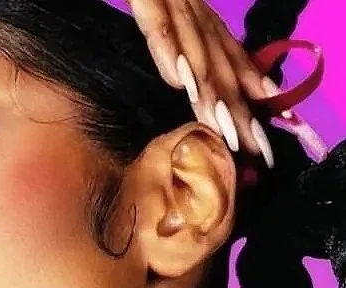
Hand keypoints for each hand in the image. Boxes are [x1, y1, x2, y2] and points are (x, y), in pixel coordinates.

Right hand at [127, 0, 276, 167]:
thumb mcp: (161, 9)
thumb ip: (172, 35)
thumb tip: (179, 79)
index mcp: (194, 12)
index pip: (225, 55)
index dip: (243, 95)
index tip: (257, 132)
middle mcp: (191, 6)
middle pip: (217, 59)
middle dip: (235, 104)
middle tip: (247, 146)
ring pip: (193, 47)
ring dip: (207, 88)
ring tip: (218, 125)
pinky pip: (157, 23)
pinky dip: (168, 50)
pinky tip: (176, 79)